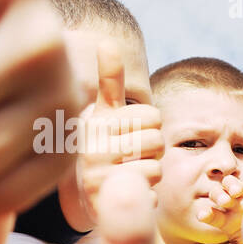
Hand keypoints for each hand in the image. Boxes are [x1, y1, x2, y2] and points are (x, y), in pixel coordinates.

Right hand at [74, 38, 163, 225]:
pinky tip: (128, 190)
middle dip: (152, 148)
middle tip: (131, 155)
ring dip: (150, 170)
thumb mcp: (103, 114)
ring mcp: (97, 175)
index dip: (149, 125)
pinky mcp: (109, 201)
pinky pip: (150, 187)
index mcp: (95, 122)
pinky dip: (147, 191)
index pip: (151, 115)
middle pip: (157, 139)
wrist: (86, 197)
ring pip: (156, 164)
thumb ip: (109, 80)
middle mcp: (91, 146)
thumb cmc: (103, 147)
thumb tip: (106, 42)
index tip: (129, 133)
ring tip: (129, 171)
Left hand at [195, 171, 242, 239]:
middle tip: (224, 202)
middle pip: (219, 195)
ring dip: (231, 185)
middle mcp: (232, 206)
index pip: (212, 214)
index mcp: (225, 220)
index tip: (203, 216)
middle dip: (219, 196)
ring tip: (236, 191)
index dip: (207, 214)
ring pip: (232, 184)